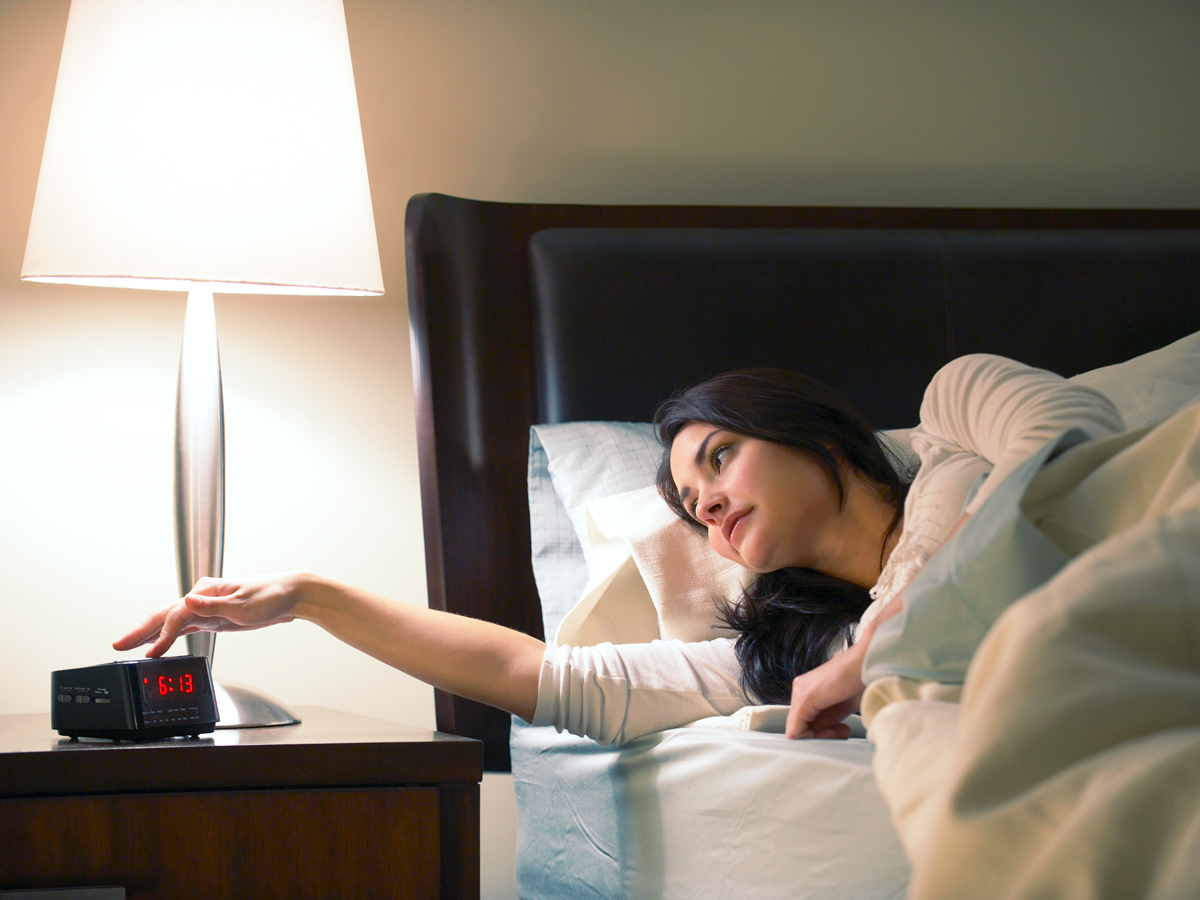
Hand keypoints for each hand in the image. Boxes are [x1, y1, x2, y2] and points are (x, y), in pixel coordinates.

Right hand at [112, 572, 311, 657]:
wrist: (291, 595)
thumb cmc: (271, 596)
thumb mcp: (243, 604)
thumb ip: (214, 606)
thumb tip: (188, 600)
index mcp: (206, 590)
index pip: (177, 614)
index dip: (162, 635)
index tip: (151, 652)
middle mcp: (202, 597)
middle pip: (165, 615)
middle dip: (141, 630)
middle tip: (119, 644)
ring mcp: (207, 607)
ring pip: (172, 622)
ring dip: (152, 634)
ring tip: (131, 646)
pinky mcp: (214, 618)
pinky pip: (186, 627)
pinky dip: (170, 636)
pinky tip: (160, 644)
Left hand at [785, 642, 865, 739]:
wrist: (868, 662)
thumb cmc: (862, 680)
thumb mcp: (843, 705)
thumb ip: (829, 719)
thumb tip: (823, 733)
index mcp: (807, 688)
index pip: (804, 722)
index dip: (822, 734)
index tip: (843, 730)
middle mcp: (799, 688)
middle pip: (800, 726)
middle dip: (822, 736)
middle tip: (843, 732)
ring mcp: (800, 691)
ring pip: (797, 730)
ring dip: (821, 736)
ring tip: (843, 730)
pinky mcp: (804, 697)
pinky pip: (797, 730)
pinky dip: (815, 737)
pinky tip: (836, 731)